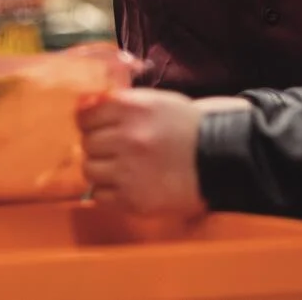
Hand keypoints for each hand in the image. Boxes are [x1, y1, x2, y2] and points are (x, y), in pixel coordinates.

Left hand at [77, 89, 206, 218]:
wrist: (217, 158)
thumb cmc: (185, 128)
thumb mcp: (155, 102)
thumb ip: (120, 103)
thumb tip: (83, 107)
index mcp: (133, 109)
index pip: (86, 116)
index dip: (90, 122)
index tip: (98, 128)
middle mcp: (128, 138)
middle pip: (87, 143)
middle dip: (98, 146)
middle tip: (115, 149)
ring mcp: (128, 170)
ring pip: (89, 169)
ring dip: (101, 169)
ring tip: (121, 168)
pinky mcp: (132, 199)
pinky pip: (99, 196)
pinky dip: (108, 191)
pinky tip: (126, 184)